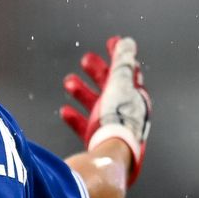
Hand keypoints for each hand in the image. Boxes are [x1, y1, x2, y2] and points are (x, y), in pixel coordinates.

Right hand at [60, 36, 150, 184]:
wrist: (110, 156)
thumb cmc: (117, 119)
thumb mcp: (119, 84)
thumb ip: (122, 62)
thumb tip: (127, 42)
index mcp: (134, 98)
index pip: (129, 71)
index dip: (120, 55)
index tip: (111, 41)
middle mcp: (125, 112)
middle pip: (111, 86)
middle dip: (97, 71)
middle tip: (85, 59)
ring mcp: (112, 127)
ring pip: (96, 104)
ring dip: (82, 91)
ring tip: (67, 81)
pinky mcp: (98, 141)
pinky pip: (85, 125)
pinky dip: (75, 117)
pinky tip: (64, 111)